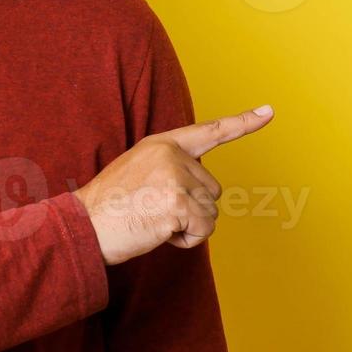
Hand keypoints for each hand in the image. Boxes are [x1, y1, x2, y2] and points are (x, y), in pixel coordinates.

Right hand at [72, 105, 273, 265]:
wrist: (83, 227)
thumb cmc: (108, 207)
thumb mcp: (138, 172)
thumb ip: (171, 169)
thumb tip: (202, 187)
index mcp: (162, 144)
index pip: (209, 131)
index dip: (243, 122)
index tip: (269, 112)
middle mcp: (172, 156)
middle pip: (212, 190)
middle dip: (192, 209)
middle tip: (154, 211)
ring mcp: (175, 179)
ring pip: (211, 213)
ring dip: (188, 227)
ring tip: (152, 221)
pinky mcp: (178, 205)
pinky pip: (204, 231)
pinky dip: (187, 240)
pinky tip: (159, 232)